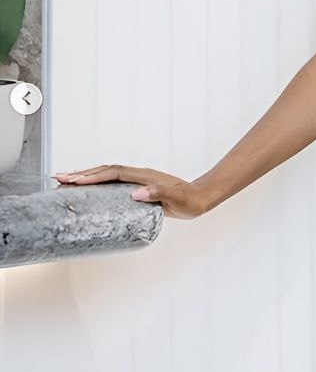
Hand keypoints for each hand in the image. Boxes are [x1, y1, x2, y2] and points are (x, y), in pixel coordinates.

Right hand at [52, 165, 208, 219]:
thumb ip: (159, 194)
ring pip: (106, 176)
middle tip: (59, 178)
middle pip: (105, 171)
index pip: (113, 173)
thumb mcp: (177, 199)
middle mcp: (138, 175)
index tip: (75, 180)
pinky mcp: (137, 189)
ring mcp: (137, 181)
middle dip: (82, 174)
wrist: (199, 198)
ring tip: (65, 182)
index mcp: (144, 176)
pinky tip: (87, 192)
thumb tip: (136, 193)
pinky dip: (97, 185)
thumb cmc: (189, 200)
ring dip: (86, 177)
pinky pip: (112, 184)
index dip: (94, 176)